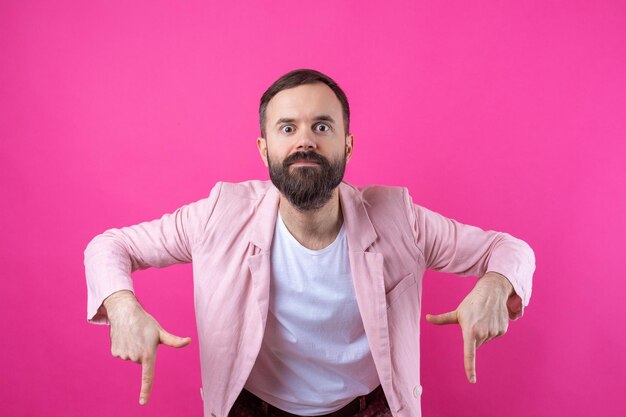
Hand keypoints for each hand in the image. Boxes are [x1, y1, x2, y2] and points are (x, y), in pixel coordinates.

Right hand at [103, 290, 190, 404]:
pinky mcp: (115, 352)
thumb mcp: (160, 332)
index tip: (143, 403)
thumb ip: (174, 341)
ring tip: (134, 335)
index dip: (146, 390)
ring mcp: (123, 355)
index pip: (148, 377)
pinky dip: (125, 346)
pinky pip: (123, 354)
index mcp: (147, 354)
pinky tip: (126, 335)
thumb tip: (189, 341)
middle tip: (142, 338)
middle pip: (142, 361)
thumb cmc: (145, 322)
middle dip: (144, 351)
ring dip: (134, 348)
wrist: (124, 311)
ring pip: (132, 357)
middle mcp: (134, 357)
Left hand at [425, 272, 512, 383]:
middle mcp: (483, 334)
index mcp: (470, 331)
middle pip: (475, 345)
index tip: (471, 380)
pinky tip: (490, 318)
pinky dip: (491, 329)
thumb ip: (442, 319)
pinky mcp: (502, 331)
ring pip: (484, 340)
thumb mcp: (457, 312)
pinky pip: (493, 336)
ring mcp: (494, 333)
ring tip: (482, 318)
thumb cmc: (471, 303)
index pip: (469, 353)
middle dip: (473, 336)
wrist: (492, 292)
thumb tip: (427, 318)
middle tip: (473, 322)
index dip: (470, 368)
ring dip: (482, 332)